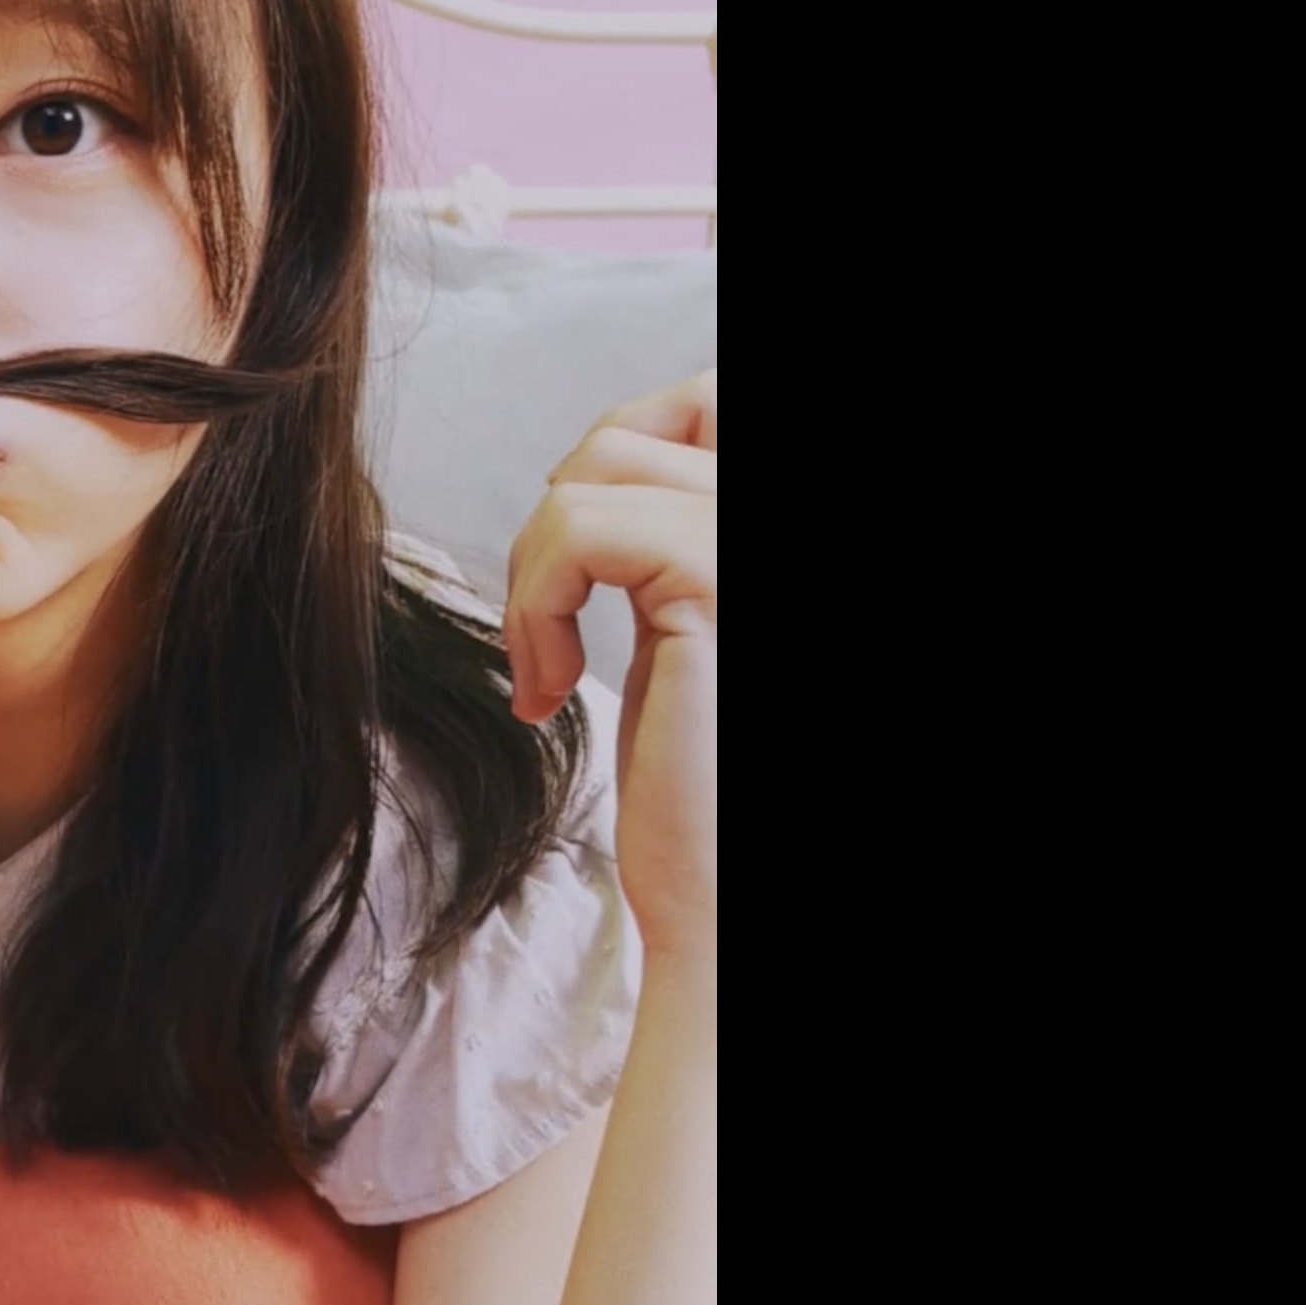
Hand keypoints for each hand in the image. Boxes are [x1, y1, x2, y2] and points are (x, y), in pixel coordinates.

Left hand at [501, 371, 715, 939]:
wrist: (723, 905)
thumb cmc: (706, 784)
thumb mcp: (692, 623)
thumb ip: (673, 530)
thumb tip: (601, 448)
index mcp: (758, 530)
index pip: (706, 398)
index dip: (622, 456)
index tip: (588, 580)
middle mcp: (773, 524)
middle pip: (641, 423)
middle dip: (565, 513)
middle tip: (552, 623)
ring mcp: (750, 546)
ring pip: (593, 469)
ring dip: (534, 573)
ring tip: (546, 668)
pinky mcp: (721, 580)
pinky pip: (577, 527)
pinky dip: (532, 604)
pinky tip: (549, 689)